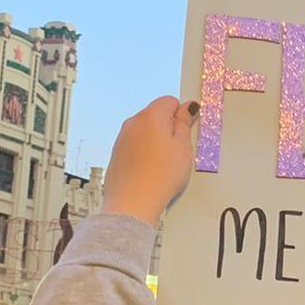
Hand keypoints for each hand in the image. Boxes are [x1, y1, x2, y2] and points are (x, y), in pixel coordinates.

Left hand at [102, 97, 199, 227]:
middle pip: (156, 115)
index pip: (169, 101)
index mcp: (150, 116)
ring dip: (156, 141)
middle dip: (168, 127)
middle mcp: (133, 123)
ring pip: (145, 131)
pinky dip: (144, 152)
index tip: (187, 130)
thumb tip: (187, 108)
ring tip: (164, 164)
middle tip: (178, 150)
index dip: (181, 114)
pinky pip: (135, 145)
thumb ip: (184, 123)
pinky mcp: (117, 153)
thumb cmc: (159, 177)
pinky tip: (151, 169)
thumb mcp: (183, 147)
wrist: (133, 202)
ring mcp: (122, 138)